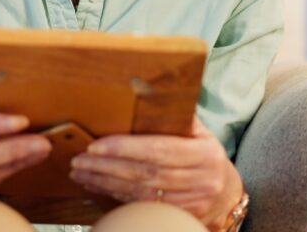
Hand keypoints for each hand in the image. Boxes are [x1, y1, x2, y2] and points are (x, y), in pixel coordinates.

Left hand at [69, 116, 242, 230]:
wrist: (226, 194)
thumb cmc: (205, 155)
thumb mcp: (200, 132)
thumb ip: (176, 116)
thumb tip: (146, 90)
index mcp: (203, 153)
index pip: (157, 150)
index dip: (124, 148)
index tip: (96, 146)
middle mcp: (200, 180)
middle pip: (144, 174)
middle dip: (106, 167)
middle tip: (79, 160)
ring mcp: (191, 202)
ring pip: (139, 193)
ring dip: (105, 183)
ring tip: (81, 173)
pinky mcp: (180, 217)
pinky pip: (141, 206)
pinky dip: (115, 196)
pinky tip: (97, 186)